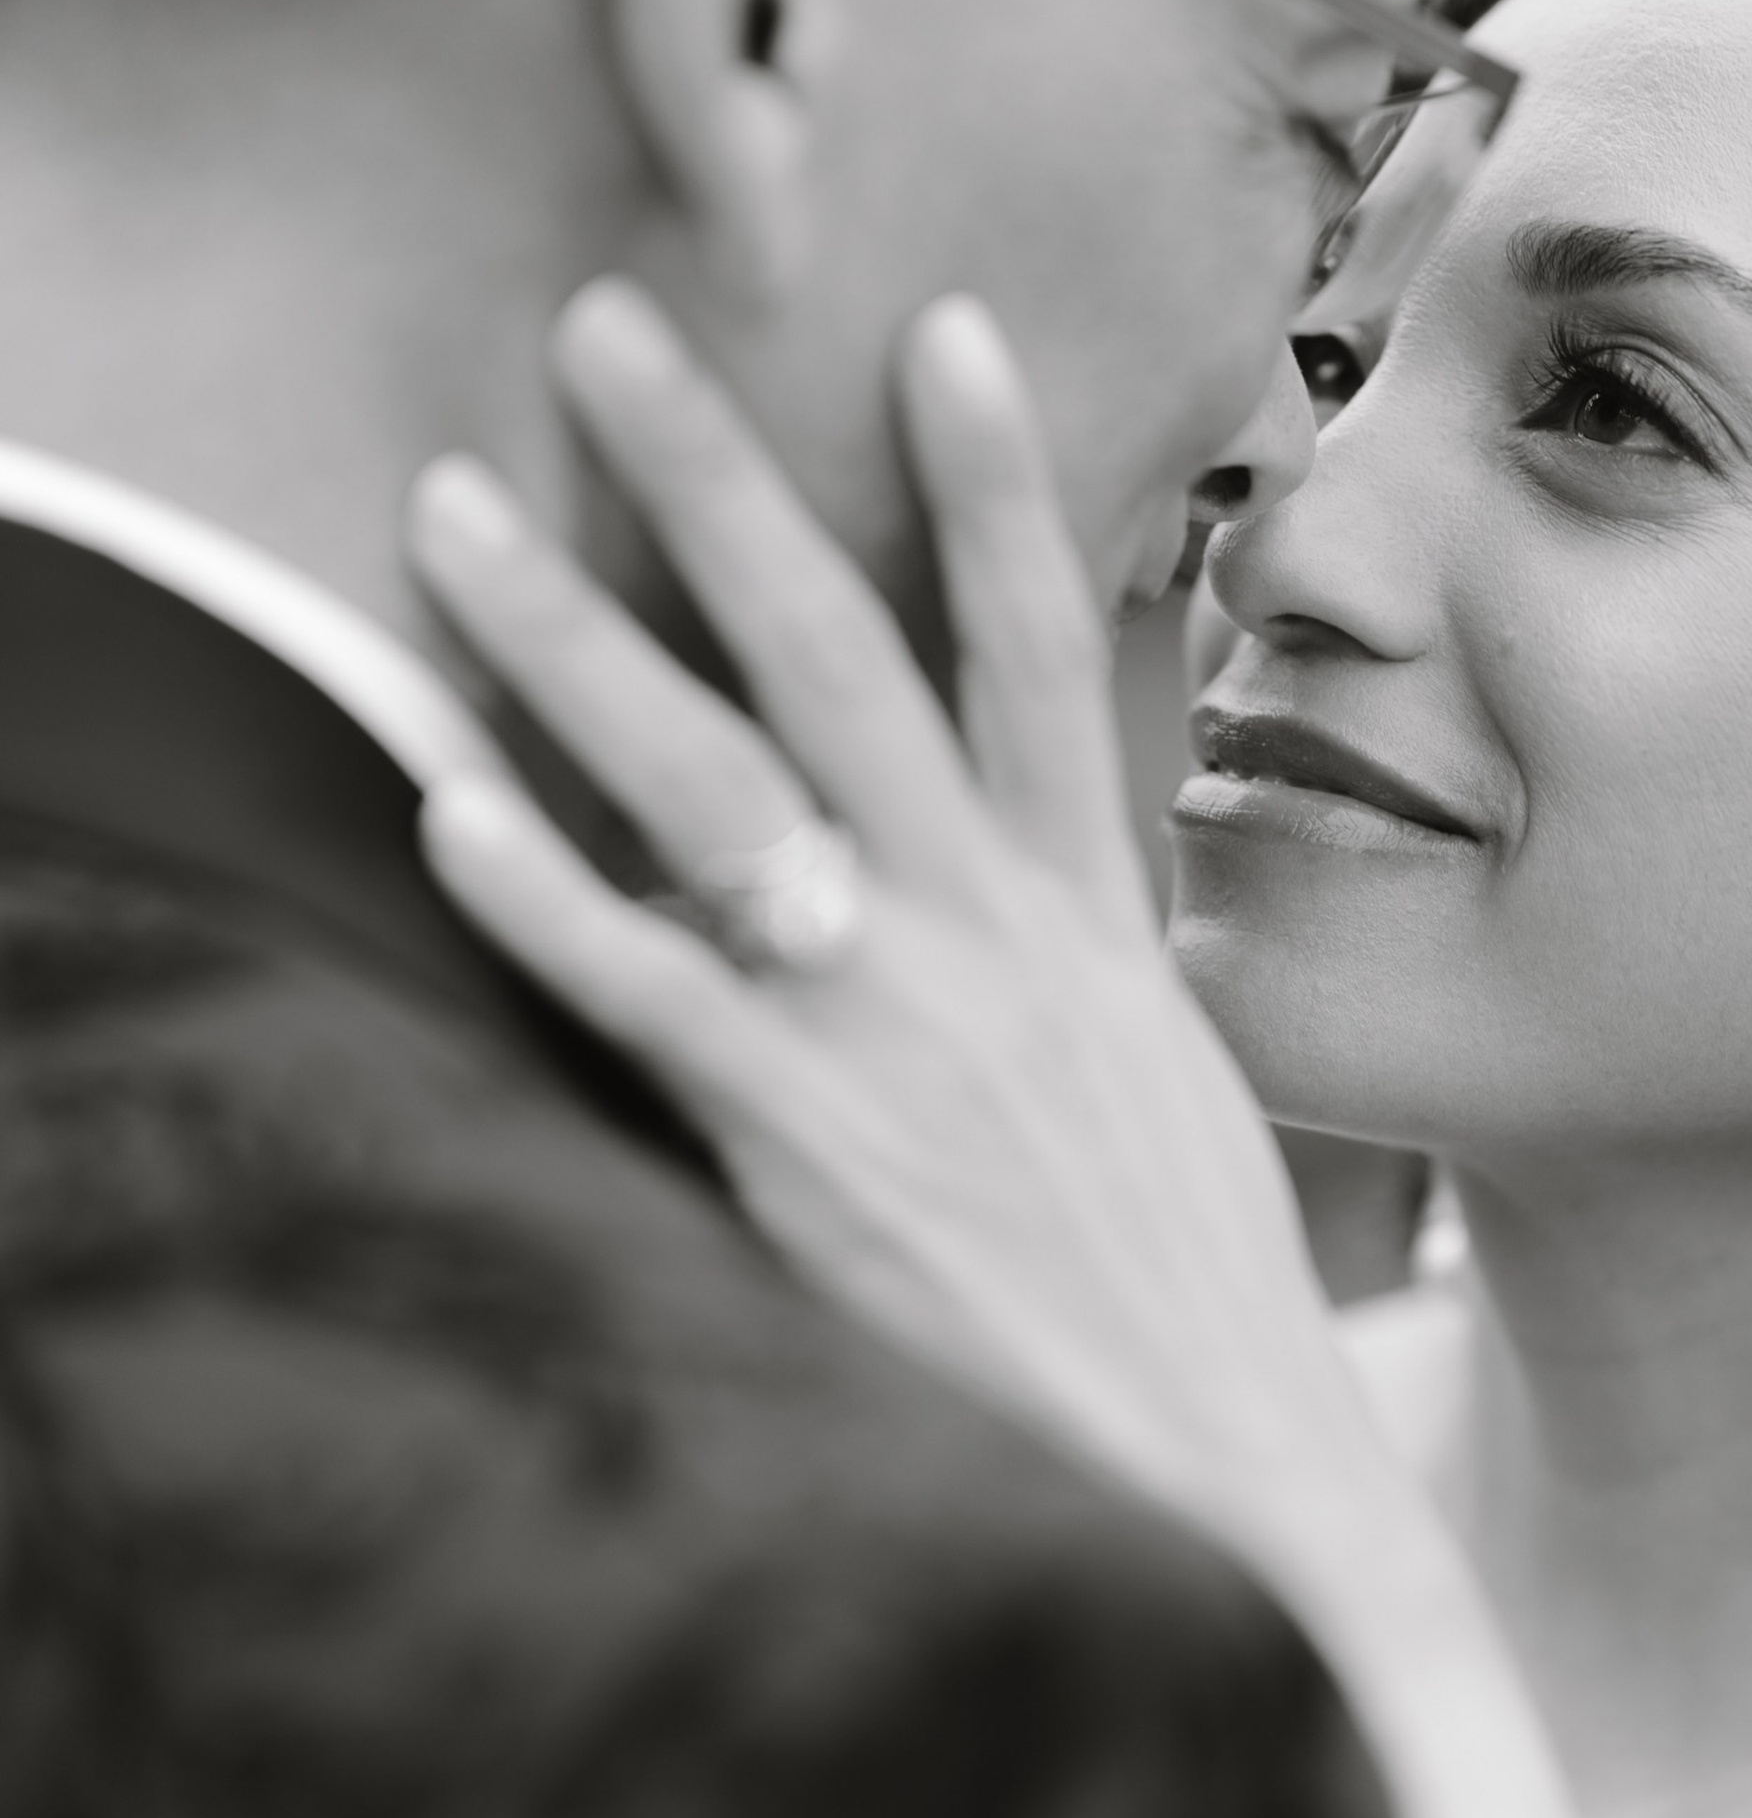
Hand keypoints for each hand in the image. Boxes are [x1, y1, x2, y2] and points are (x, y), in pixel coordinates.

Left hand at [405, 281, 1397, 1584]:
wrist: (1239, 1493)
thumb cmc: (1191, 1310)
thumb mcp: (1171, 1097)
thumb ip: (1073, 969)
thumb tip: (1007, 884)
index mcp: (1098, 929)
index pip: (1046, 657)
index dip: (998, 484)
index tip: (944, 324)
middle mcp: (999, 949)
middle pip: (845, 660)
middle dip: (718, 483)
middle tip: (607, 327)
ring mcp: (901, 1040)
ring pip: (715, 789)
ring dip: (569, 639)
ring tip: (447, 514)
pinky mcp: (814, 1157)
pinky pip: (656, 1000)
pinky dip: (547, 903)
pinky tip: (449, 812)